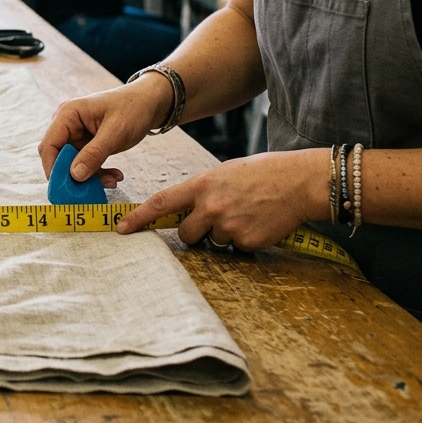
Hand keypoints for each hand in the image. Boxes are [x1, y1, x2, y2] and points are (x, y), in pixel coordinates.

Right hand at [39, 75, 173, 184]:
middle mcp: (68, 125)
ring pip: (73, 165)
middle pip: (59, 158)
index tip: (67, 188)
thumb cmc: (133, 108)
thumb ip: (94, 153)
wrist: (150, 102)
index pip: (49, 145)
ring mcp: (77, 136)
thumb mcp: (116, 132)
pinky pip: (86, 164)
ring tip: (113, 181)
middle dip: (75, 176)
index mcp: (67, 115)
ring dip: (91, 177)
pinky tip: (115, 176)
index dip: (53, 168)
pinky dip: (98, 173)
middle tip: (91, 191)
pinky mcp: (87, 145)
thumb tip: (75, 176)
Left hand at [116, 149, 326, 249]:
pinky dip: (245, 240)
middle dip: (196, 232)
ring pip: (213, 241)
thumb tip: (186, 211)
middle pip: (186, 234)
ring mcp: (228, 226)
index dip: (139, 218)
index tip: (121, 228)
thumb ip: (201, 192)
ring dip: (224, 234)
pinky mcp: (247, 242)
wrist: (300, 181)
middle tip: (219, 217)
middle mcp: (210, 207)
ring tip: (246, 214)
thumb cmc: (262, 174)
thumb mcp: (223, 174)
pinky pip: (235, 248)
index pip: (161, 203)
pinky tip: (259, 223)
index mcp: (201, 185)